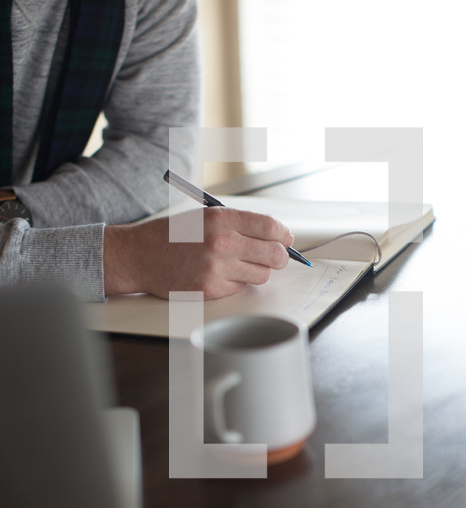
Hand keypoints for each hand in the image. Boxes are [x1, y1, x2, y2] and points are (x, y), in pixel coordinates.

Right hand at [103, 206, 293, 298]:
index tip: (285, 239)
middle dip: (279, 257)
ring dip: (257, 271)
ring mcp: (217, 268)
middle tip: (274, 257)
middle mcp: (222, 242)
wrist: (138, 256)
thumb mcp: (205, 217)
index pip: (271, 227)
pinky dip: (236, 283)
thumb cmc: (172, 235)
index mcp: (222, 218)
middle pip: (275, 255)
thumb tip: (274, 236)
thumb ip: (238, 224)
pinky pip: (241, 288)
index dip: (284, 235)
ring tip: (240, 264)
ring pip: (262, 275)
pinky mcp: (211, 289)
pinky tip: (219, 274)